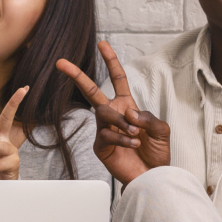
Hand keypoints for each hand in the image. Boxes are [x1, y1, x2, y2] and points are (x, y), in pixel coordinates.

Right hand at [56, 40, 169, 185]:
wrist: (152, 177)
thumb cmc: (156, 154)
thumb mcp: (161, 130)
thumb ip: (148, 118)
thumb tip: (128, 113)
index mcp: (127, 106)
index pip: (117, 79)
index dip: (111, 61)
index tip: (102, 44)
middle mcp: (113, 115)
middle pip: (91, 91)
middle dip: (77, 75)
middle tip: (60, 63)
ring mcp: (105, 130)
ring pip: (103, 113)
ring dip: (121, 122)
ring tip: (136, 134)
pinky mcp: (101, 146)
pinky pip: (106, 134)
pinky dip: (123, 138)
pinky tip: (134, 143)